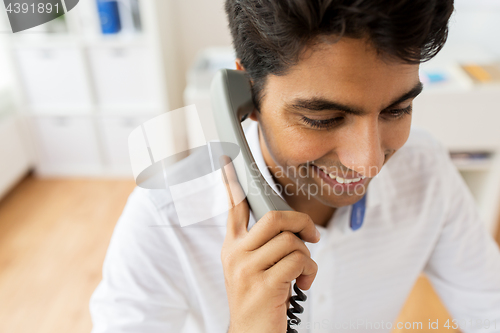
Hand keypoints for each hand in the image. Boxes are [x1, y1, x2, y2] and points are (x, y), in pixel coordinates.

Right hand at [219, 155, 319, 332]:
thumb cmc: (259, 299)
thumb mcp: (252, 268)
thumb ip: (263, 244)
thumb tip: (289, 224)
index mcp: (232, 246)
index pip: (234, 208)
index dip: (232, 182)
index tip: (228, 158)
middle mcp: (236, 254)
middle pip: (274, 218)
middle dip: (301, 223)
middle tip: (311, 236)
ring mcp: (248, 269)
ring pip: (291, 242)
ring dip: (307, 257)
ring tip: (302, 272)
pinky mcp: (264, 285)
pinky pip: (299, 262)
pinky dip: (310, 273)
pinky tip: (302, 285)